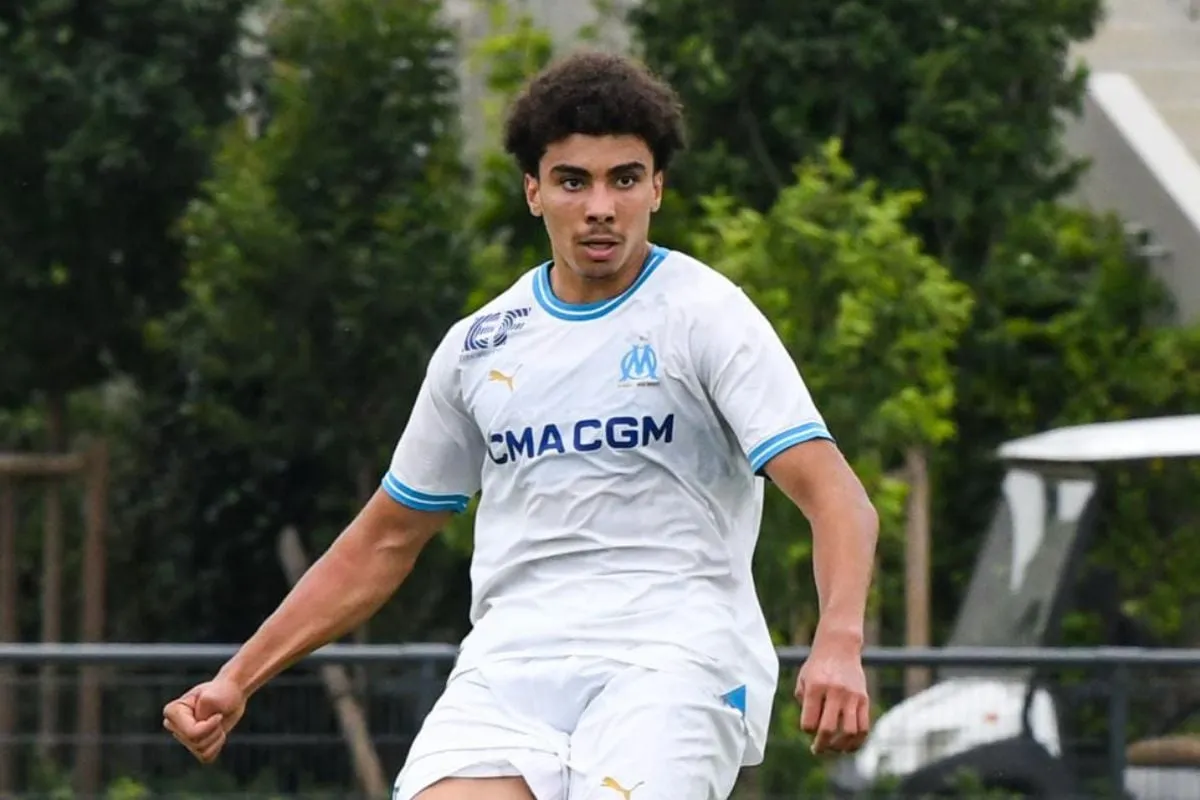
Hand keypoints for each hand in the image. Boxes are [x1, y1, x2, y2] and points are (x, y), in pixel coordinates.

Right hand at [162, 676, 246, 763]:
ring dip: (216, 738)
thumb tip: (201, 717)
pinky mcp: (193, 745)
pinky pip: (206, 757)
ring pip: (201, 751)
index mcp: (172, 711)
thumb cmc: (224, 691)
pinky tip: (218, 733)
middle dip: (213, 732)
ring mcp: (182, 736)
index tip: (218, 714)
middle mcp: (173, 725)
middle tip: (219, 717)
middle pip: (196, 743)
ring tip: (218, 723)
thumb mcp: (217, 694)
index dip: (209, 726)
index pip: (192, 733)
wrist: (232, 695)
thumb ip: (208, 702)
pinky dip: (217, 746)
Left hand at [795, 629, 869, 755]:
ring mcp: (851, 696)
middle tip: (817, 749)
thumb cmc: (817, 665)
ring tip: (834, 748)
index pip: (809, 722)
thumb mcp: (803, 678)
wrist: (839, 646)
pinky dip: (857, 741)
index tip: (808, 728)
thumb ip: (804, 701)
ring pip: (849, 731)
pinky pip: (864, 727)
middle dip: (821, 745)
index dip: (807, 730)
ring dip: (840, 746)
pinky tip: (849, 747)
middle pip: (828, 729)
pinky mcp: (864, 698)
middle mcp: (834, 692)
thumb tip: (811, 729)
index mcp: (815, 687)